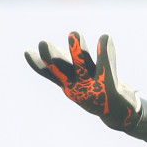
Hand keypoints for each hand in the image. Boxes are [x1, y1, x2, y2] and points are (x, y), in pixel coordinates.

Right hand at [25, 32, 140, 131]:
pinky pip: (106, 66)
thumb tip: (53, 48)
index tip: (27, 52)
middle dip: (53, 58)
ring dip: (78, 50)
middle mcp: (78, 86)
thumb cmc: (96, 93)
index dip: (38, 64)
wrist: (119, 112)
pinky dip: (105, 51)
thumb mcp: (78, 80)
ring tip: (74, 33)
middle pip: (63, 70)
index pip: (50, 73)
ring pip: (83, 66)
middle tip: (43, 43)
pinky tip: (105, 38)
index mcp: (69, 84)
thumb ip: (66, 66)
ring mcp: (92, 87)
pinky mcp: (109, 86)